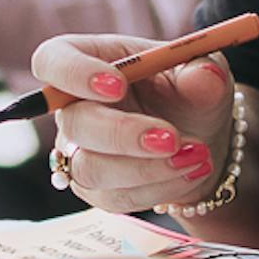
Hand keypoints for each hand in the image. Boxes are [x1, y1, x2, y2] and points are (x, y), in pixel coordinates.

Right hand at [33, 32, 236, 216]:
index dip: (74, 73)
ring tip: (198, 155)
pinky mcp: (94, 188)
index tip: (118, 86)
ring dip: (147, 169)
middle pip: (74, 123)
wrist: (200, 140)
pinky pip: (113, 198)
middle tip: (172, 138)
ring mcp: (79, 151)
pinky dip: (157, 188)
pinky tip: (190, 172)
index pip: (52, 60)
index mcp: (90, 60)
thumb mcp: (206, 74)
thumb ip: (204, 73)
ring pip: (90, 169)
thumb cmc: (191, 94)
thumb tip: (204, 76)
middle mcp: (74, 107)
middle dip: (123, 134)